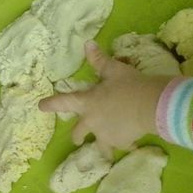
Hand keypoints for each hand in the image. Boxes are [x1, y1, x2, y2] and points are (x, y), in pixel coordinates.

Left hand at [38, 41, 170, 156]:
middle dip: (77, 137)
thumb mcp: (114, 70)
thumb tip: (87, 43)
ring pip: (100, 145)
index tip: (41, 106)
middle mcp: (91, 122)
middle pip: (78, 133)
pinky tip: (132, 143)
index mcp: (86, 103)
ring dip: (102, 146)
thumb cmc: (130, 85)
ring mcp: (105, 135)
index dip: (51, 104)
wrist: (151, 105)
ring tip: (106, 149)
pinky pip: (121, 145)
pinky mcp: (120, 142)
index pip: (63, 103)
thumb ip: (99, 60)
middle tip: (77, 139)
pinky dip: (125, 143)